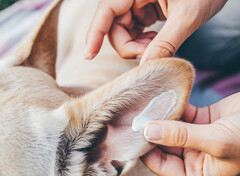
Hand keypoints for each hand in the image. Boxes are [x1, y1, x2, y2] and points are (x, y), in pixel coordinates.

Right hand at [86, 0, 226, 63]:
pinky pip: (135, 30)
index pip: (106, 10)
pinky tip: (156, 42)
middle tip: (147, 56)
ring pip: (124, 32)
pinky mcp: (145, 9)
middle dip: (128, 47)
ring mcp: (138, 2)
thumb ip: (166, 42)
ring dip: (136, 46)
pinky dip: (143, 42)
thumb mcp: (188, 16)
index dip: (94, 34)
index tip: (88, 55)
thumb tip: (146, 66)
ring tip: (156, 48)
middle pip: (115, 27)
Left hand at [142, 93, 239, 175]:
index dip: (145, 149)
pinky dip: (172, 106)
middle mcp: (191, 158)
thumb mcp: (217, 140)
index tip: (134, 130)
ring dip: (159, 116)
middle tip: (135, 114)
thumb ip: (181, 136)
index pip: (159, 164)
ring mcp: (193, 139)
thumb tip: (149, 131)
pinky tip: (161, 97)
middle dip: (150, 130)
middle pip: (161, 144)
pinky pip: (179, 115)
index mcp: (195, 175)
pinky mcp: (199, 121)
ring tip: (145, 104)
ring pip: (168, 128)